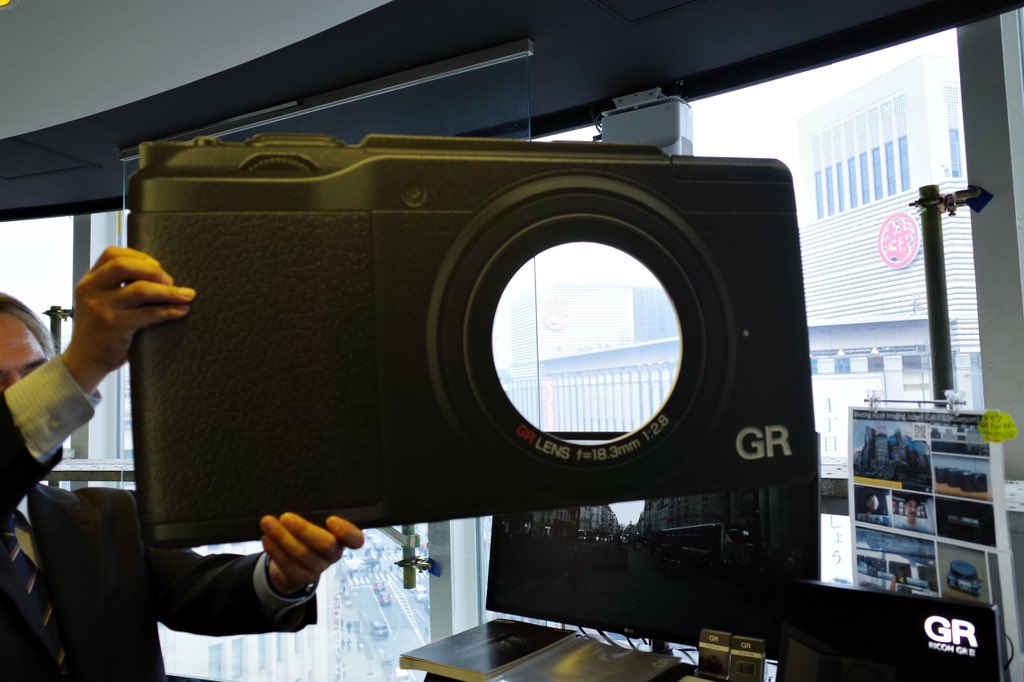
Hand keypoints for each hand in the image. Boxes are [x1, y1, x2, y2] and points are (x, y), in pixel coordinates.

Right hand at [61, 247, 194, 393]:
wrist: (84, 361)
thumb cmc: (101, 330)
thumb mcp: (101, 301)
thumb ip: (118, 287)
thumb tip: (160, 276)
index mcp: (89, 280)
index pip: (112, 254)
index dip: (139, 256)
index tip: (157, 267)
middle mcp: (91, 290)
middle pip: (124, 266)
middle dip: (153, 271)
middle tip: (171, 281)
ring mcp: (101, 307)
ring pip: (140, 289)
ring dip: (169, 292)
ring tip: (187, 295)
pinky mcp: (114, 325)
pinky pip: (148, 314)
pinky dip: (169, 311)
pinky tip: (181, 311)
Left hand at [260, 512, 364, 595]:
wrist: (294, 563)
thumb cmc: (307, 533)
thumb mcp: (316, 522)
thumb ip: (315, 514)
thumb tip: (298, 493)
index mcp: (343, 538)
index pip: (355, 538)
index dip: (346, 531)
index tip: (331, 520)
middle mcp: (334, 554)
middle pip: (325, 545)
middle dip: (304, 530)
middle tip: (286, 517)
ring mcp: (318, 568)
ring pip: (301, 554)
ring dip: (282, 537)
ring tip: (267, 522)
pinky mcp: (301, 577)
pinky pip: (286, 564)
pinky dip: (274, 550)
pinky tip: (266, 538)